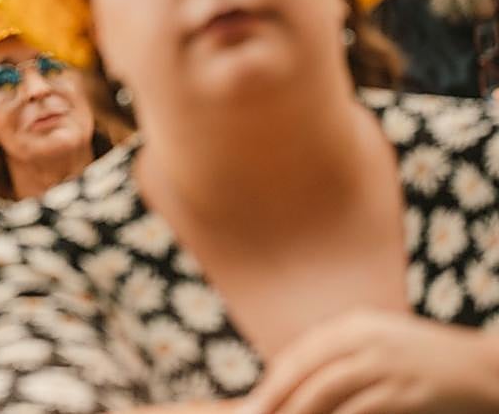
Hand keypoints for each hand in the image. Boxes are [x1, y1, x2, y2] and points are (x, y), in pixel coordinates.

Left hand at [241, 310, 498, 413]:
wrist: (484, 368)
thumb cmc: (427, 361)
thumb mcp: (382, 343)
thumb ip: (344, 354)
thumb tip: (301, 381)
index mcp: (355, 325)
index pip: (301, 353)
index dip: (275, 380)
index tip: (255, 404)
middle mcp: (365, 338)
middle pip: (305, 369)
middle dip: (275, 397)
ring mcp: (385, 363)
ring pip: (325, 390)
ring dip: (297, 411)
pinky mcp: (405, 391)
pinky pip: (358, 411)